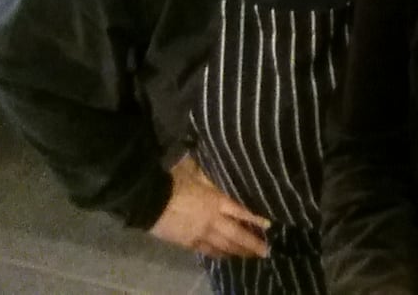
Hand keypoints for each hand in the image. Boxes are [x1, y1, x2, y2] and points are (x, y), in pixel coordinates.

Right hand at [148, 155, 270, 258]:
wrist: (148, 198)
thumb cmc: (172, 180)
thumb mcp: (196, 169)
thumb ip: (211, 172)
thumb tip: (221, 160)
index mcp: (216, 201)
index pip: (241, 212)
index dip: (256, 218)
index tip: (269, 225)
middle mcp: (212, 220)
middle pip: (236, 234)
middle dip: (252, 244)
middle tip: (265, 250)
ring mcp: (199, 233)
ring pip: (223, 246)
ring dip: (238, 252)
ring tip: (250, 256)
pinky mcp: (186, 242)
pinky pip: (206, 250)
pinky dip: (218, 254)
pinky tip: (224, 256)